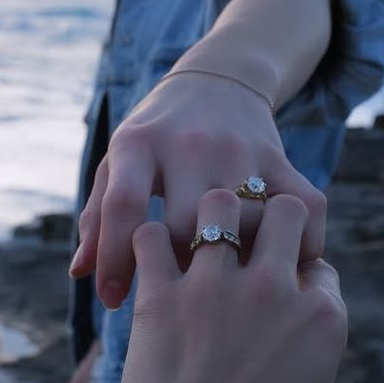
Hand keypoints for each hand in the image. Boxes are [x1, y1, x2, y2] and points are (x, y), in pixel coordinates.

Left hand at [71, 73, 326, 307]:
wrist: (218, 82)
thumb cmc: (155, 137)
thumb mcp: (118, 163)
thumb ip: (99, 216)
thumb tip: (81, 274)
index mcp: (139, 144)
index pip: (124, 205)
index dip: (114, 259)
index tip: (112, 301)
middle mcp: (190, 144)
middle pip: (187, 225)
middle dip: (181, 268)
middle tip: (178, 292)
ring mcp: (239, 150)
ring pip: (245, 223)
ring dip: (240, 263)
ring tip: (229, 286)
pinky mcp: (279, 157)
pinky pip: (300, 207)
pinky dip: (302, 242)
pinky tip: (284, 265)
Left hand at [117, 189, 346, 382]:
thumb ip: (307, 372)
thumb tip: (297, 369)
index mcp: (322, 319)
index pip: (321, 262)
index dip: (302, 269)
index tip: (285, 284)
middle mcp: (275, 289)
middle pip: (286, 212)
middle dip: (271, 219)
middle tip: (249, 242)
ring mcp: (217, 286)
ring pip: (220, 202)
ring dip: (211, 214)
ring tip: (199, 235)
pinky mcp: (162, 295)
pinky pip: (150, 236)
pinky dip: (148, 241)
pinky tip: (151, 257)